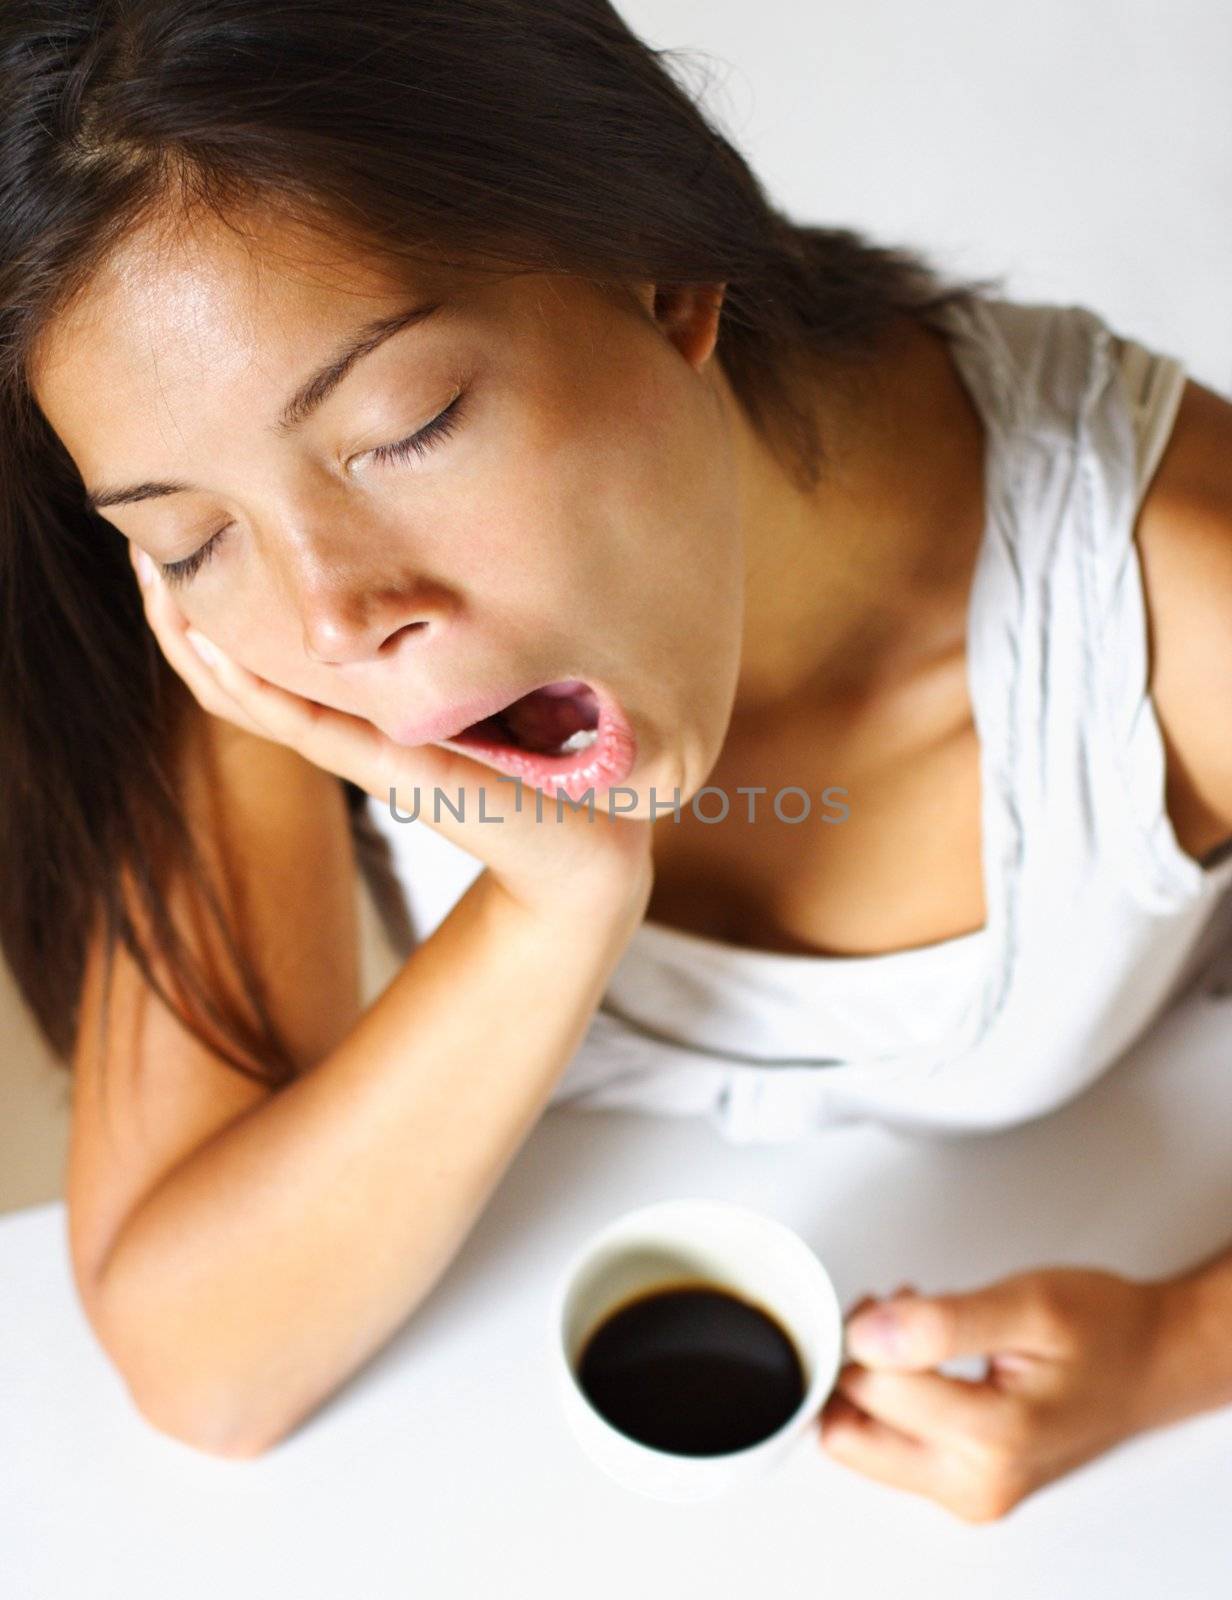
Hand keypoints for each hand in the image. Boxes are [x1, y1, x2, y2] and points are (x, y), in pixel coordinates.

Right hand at [126, 542, 654, 923]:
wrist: (587, 851)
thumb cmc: (552, 763)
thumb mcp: (495, 676)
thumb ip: (455, 637)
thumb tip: (451, 552)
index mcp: (366, 706)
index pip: (265, 656)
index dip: (213, 605)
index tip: (177, 533)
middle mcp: (352, 726)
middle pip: (237, 674)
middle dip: (182, 614)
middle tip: (139, 543)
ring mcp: (365, 750)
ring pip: (253, 698)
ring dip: (195, 644)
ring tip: (155, 583)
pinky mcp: (393, 770)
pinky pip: (306, 724)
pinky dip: (253, 688)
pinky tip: (210, 646)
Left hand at [816, 1268, 1168, 1523]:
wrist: (1148, 1362)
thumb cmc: (1100, 1329)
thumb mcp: (1028, 1304)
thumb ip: (945, 1323)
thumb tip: (867, 1336)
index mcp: (994, 1440)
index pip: (873, 1389)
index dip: (864, 1331)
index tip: (892, 1297)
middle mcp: (975, 1484)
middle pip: (850, 1436)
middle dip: (854, 1364)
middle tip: (891, 1313)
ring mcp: (969, 1492)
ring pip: (860, 1445)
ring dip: (866, 1382)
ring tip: (910, 1331)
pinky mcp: (964, 1486)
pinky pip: (888, 1448)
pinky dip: (889, 1400)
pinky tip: (921, 1358)